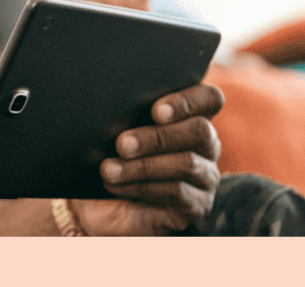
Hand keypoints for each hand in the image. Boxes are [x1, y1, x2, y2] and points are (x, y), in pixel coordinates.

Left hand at [72, 83, 224, 235]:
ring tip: (108, 169)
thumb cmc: (108, 155)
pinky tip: (115, 186)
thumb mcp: (115, 131)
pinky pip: (177, 192)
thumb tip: (112, 102)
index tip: (156, 111)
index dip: (188, 101)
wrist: (94, 204)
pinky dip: (141, 187)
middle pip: (200, 130)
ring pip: (187, 164)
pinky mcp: (196, 205)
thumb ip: (126, 113)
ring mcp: (205, 176)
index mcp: (190, 116)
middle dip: (158, 137)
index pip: (209, 99)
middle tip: (122, 144)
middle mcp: (205, 144)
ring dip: (143, 166)